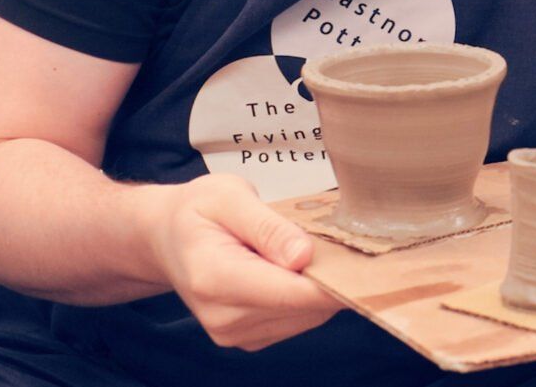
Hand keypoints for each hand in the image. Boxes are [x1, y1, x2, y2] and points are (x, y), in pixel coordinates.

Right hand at [141, 174, 346, 350]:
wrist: (166, 237)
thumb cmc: (197, 210)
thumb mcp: (228, 196)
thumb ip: (268, 226)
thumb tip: (304, 257)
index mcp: (215, 278)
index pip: (292, 292)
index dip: (336, 280)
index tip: (369, 261)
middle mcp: (224, 317)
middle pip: (305, 307)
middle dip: (331, 277)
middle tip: (339, 239)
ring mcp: (234, 334)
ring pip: (308, 316)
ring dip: (319, 287)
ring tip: (307, 251)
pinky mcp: (248, 338)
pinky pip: (298, 320)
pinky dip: (306, 297)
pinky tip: (295, 270)